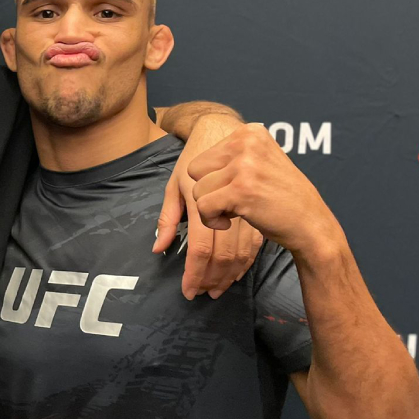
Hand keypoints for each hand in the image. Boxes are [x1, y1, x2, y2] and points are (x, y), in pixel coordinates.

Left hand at [154, 116, 263, 299]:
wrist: (227, 126)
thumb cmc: (196, 152)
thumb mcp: (176, 181)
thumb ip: (168, 217)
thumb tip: (158, 249)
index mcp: (201, 191)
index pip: (200, 245)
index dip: (194, 271)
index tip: (188, 289)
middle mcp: (228, 193)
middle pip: (221, 250)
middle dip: (210, 278)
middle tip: (201, 293)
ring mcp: (248, 195)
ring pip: (239, 250)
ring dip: (226, 274)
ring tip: (215, 289)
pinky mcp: (260, 201)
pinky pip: (253, 241)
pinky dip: (243, 261)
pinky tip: (233, 273)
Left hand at [187, 123, 342, 258]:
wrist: (310, 222)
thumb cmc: (281, 197)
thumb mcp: (261, 161)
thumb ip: (233, 156)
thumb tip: (190, 165)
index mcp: (250, 131)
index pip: (204, 157)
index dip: (215, 179)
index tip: (238, 188)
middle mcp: (246, 142)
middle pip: (195, 170)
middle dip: (208, 191)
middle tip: (232, 201)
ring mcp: (244, 165)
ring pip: (197, 190)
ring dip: (211, 207)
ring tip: (234, 210)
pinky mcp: (241, 190)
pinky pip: (203, 207)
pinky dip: (211, 220)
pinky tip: (230, 222)